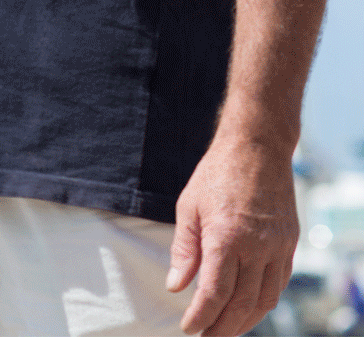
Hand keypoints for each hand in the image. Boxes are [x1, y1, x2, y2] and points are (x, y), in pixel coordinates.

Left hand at [166, 137, 299, 334]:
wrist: (257, 149)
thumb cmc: (216, 174)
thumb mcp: (188, 207)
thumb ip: (184, 249)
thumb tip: (176, 286)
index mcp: (227, 238)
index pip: (215, 292)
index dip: (202, 316)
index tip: (189, 328)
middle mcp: (257, 247)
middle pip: (242, 303)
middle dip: (223, 326)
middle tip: (206, 336)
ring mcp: (278, 247)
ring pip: (265, 299)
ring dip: (246, 321)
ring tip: (225, 330)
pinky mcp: (290, 244)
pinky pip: (279, 284)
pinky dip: (264, 302)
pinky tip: (249, 309)